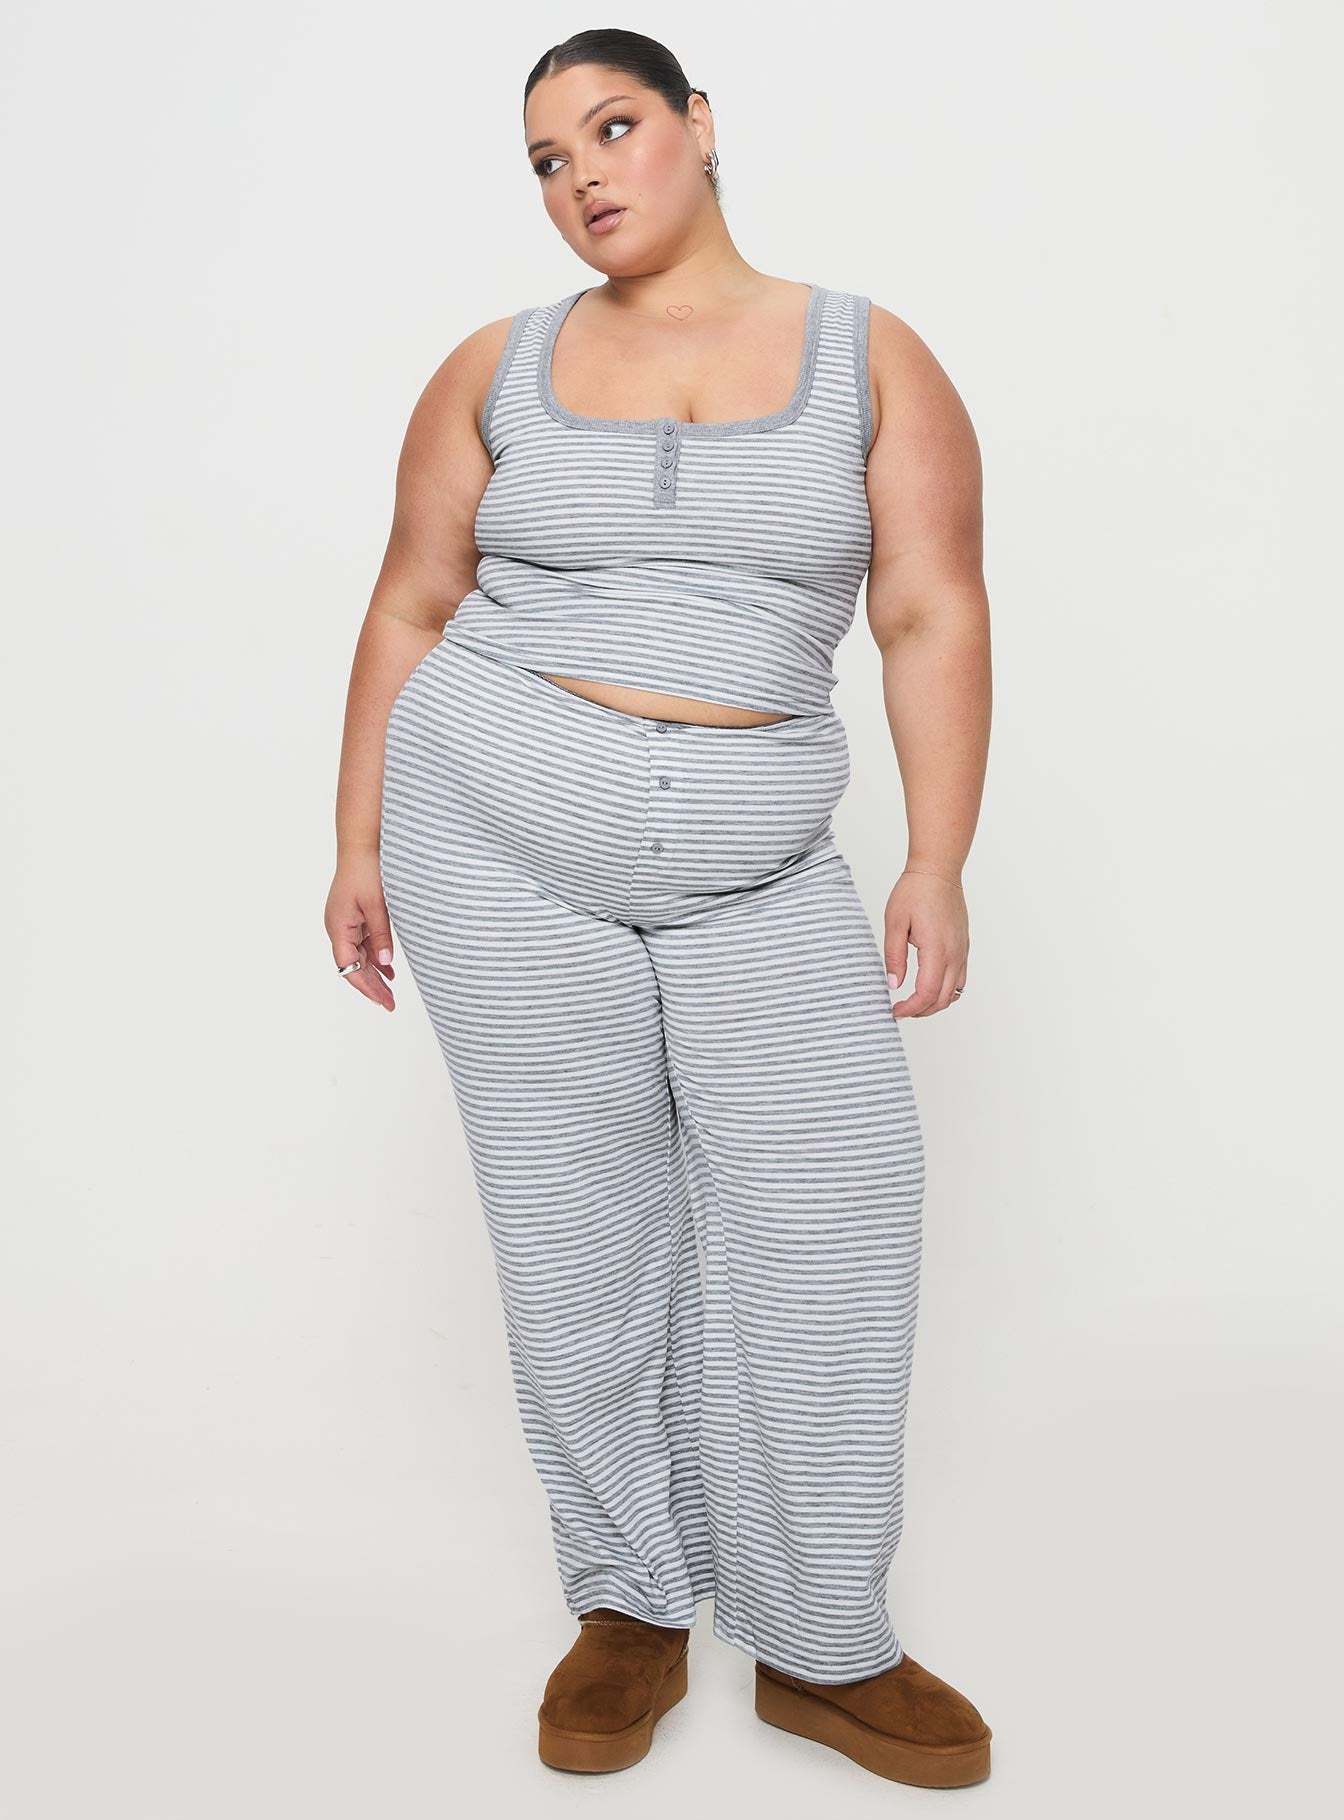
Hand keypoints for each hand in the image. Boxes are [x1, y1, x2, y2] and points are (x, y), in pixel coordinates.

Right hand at [325, 850, 396, 1010]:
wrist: (362, 843)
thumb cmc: (367, 869)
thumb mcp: (378, 904)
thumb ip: (381, 934)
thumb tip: (385, 963)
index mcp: (338, 927)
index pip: (349, 967)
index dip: (366, 987)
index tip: (383, 1001)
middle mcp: (338, 927)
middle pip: (353, 965)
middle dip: (371, 986)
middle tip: (390, 1004)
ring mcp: (345, 922)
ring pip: (358, 955)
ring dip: (374, 973)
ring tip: (390, 991)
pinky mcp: (354, 915)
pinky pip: (363, 942)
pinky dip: (375, 956)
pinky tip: (388, 968)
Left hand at [884, 867, 968, 1018]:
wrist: (938, 871)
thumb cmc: (914, 892)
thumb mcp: (894, 923)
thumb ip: (894, 956)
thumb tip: (894, 984)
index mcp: (936, 949)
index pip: (927, 993)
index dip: (911, 1009)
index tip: (895, 1011)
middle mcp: (955, 954)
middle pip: (943, 999)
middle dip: (921, 1011)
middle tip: (900, 1011)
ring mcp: (962, 951)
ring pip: (955, 993)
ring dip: (935, 1004)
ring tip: (913, 1003)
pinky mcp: (964, 947)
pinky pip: (960, 979)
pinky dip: (946, 992)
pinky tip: (930, 988)